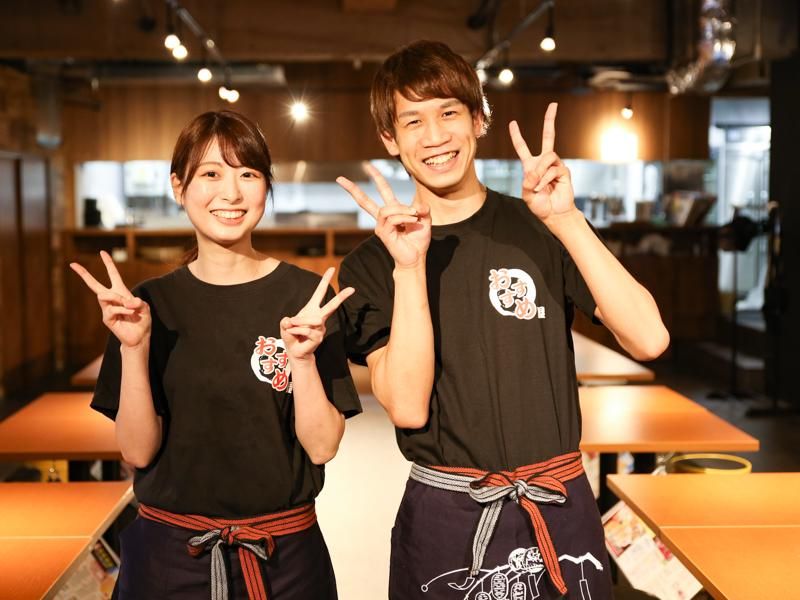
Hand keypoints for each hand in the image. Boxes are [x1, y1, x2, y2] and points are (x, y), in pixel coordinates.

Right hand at [70, 251, 150, 348]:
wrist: (140, 336)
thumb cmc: (142, 320)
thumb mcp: (144, 307)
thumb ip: (137, 302)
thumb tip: (126, 302)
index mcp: (121, 292)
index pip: (113, 275)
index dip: (108, 263)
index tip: (102, 252)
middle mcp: (112, 299)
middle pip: (94, 285)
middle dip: (84, 274)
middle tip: (73, 264)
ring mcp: (107, 308)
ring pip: (104, 295)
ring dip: (118, 298)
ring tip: (129, 306)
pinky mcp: (106, 318)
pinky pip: (112, 309)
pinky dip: (123, 309)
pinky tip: (130, 314)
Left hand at [280, 267, 354, 362]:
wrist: (294, 352)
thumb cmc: (291, 335)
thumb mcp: (285, 325)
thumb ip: (286, 321)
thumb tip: (291, 320)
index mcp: (312, 309)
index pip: (320, 292)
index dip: (325, 280)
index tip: (332, 269)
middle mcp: (319, 317)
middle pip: (331, 306)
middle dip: (342, 297)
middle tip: (352, 289)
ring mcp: (321, 327)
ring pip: (312, 320)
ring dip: (298, 322)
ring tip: (291, 327)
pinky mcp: (319, 336)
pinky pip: (307, 330)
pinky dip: (296, 331)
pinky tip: (294, 334)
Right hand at [337, 163, 430, 268]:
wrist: (416, 257)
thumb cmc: (418, 240)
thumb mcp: (425, 220)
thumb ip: (423, 209)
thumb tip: (418, 206)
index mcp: (392, 210)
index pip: (382, 190)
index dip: (376, 177)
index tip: (367, 165)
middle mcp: (383, 217)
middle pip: (365, 201)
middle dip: (353, 189)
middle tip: (339, 179)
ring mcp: (381, 226)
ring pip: (387, 209)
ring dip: (404, 209)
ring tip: (415, 216)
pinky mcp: (382, 233)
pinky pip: (392, 218)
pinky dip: (405, 217)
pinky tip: (413, 221)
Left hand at [509, 102, 576, 223]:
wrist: (554, 214)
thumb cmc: (539, 205)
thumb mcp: (526, 194)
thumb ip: (527, 183)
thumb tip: (535, 173)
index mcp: (531, 166)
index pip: (522, 147)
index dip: (517, 136)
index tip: (512, 123)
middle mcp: (544, 162)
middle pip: (548, 136)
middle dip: (550, 120)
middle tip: (553, 105)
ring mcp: (555, 165)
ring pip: (548, 156)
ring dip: (540, 172)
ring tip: (537, 186)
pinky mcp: (564, 171)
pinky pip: (553, 169)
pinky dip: (545, 180)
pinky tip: (544, 188)